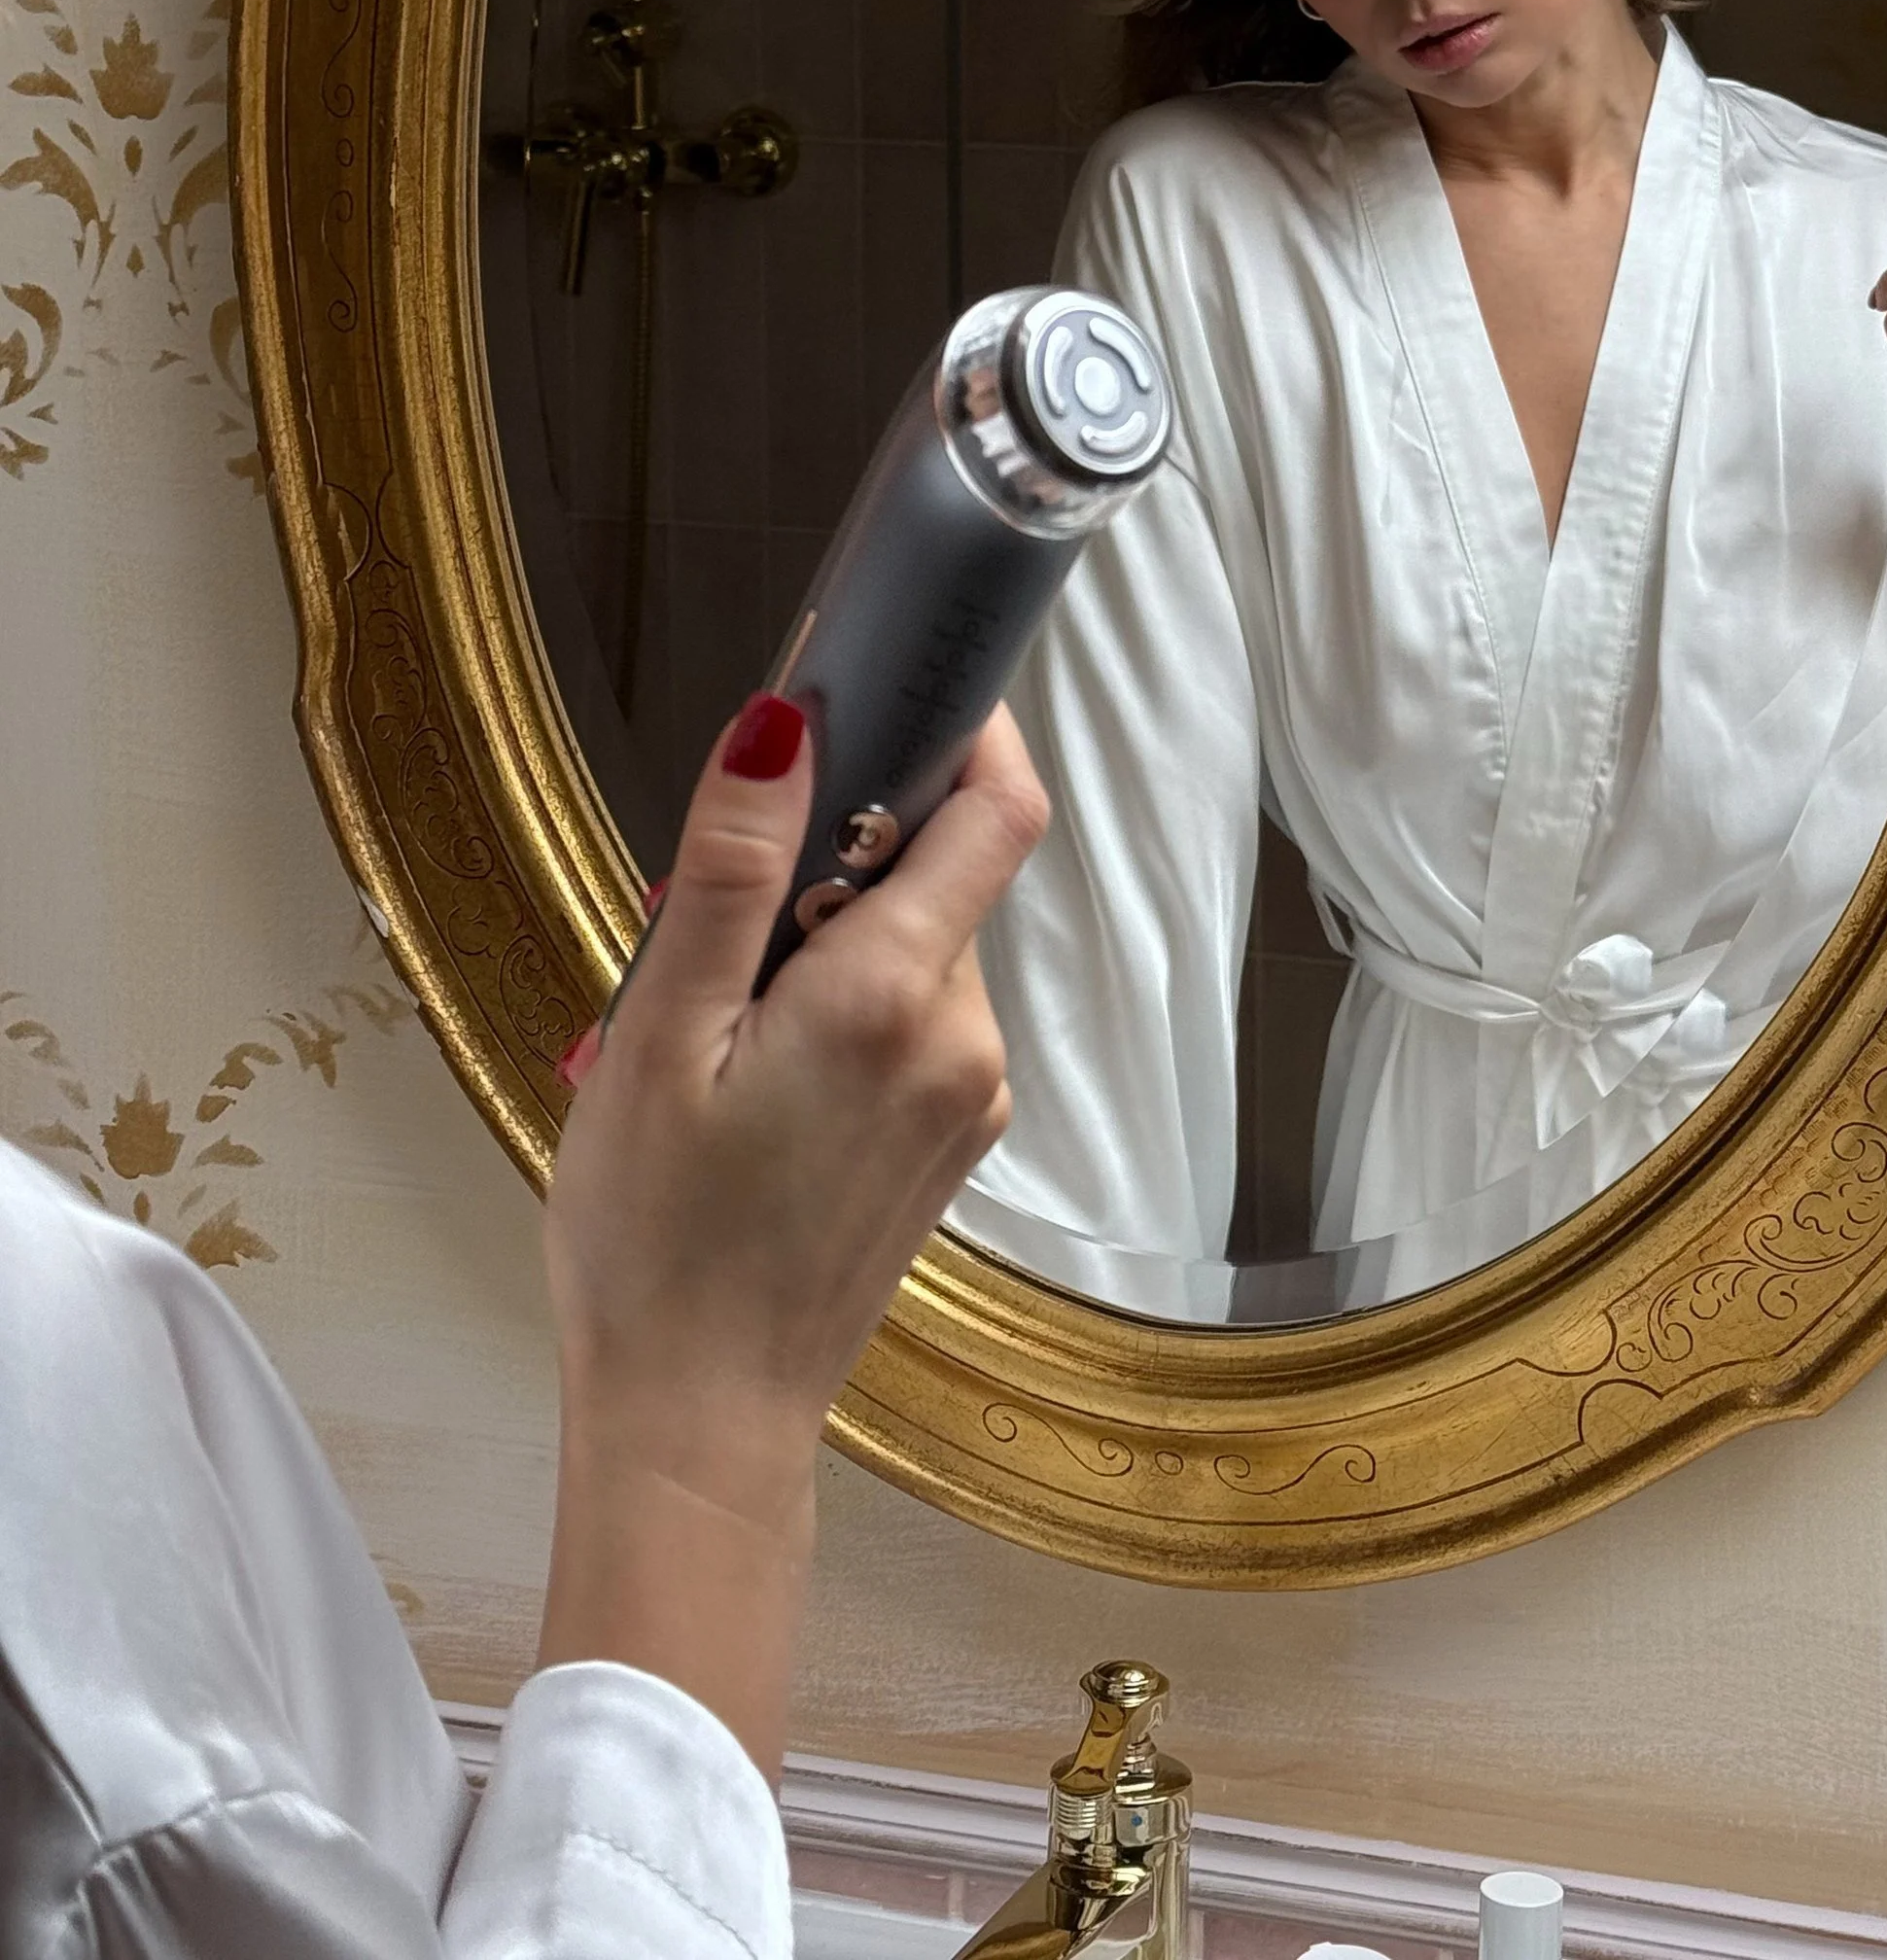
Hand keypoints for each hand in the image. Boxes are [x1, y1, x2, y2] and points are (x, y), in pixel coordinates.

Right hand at [537, 697, 1045, 1772]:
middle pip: (934, 872)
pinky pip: (907, 1020)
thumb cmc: (657, 1242)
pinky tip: (741, 1078)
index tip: (878, 692)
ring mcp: (966, 1096)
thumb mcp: (659, 1035)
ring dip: (818, 942)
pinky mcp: (948, 1140)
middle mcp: (964, 1037)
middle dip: (827, 858)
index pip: (997, 805)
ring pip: (913, 948)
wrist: (699, 1427)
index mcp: (895, 995)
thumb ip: (727, 871)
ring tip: (700, 1025)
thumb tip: (783, 721)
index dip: (960, 725)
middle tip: (697, 918)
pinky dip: (835, 1008)